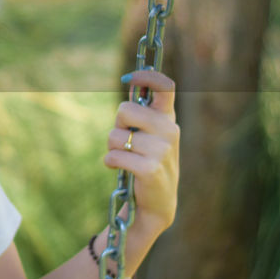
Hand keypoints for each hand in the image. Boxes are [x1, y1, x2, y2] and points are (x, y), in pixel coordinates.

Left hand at [104, 70, 178, 238]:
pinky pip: (113, 155)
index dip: (146, 76)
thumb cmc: (148, 161)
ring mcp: (162, 150)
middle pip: (125, 110)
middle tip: (124, 138)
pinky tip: (117, 167)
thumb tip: (132, 81)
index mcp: (169, 118)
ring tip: (123, 157)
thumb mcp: (150, 134)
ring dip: (112, 147)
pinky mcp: (149, 168)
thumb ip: (142, 111)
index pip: (165, 86)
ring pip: (115, 135)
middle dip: (117, 124)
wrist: (157, 202)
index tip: (128, 79)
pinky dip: (109, 161)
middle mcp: (169, 130)